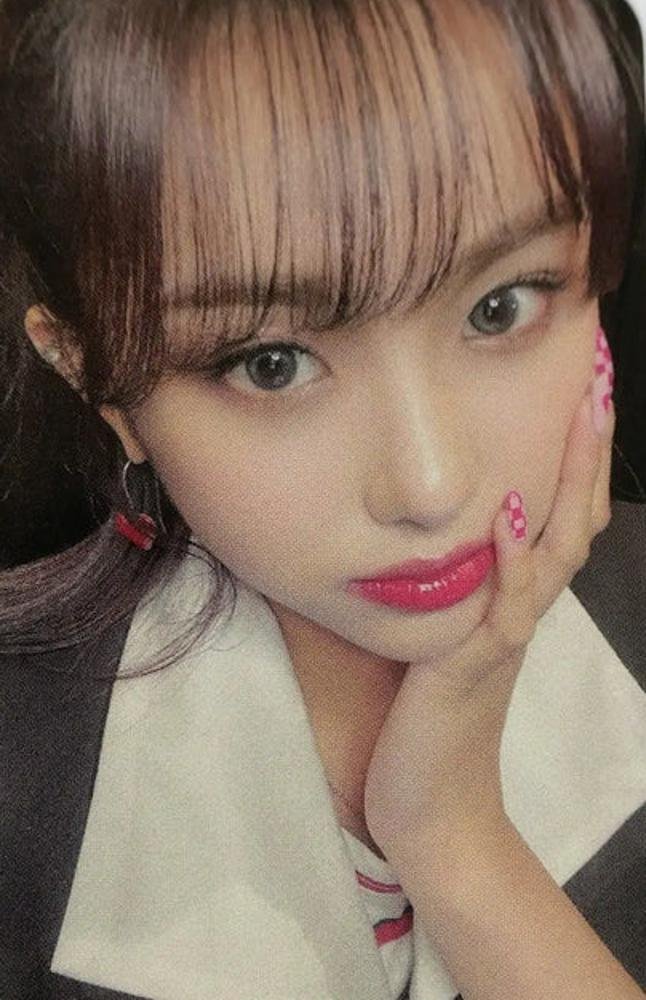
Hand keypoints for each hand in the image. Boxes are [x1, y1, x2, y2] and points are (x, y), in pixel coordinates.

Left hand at [363, 341, 615, 864]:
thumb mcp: (440, 637)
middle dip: (585, 451)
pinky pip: (505, 609)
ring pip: (554, 551)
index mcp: (512, 599)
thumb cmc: (426, 721)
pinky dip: (513, 561)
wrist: (432, 807)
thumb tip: (433, 530)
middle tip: (598, 380)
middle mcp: (520, 610)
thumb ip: (447, 588)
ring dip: (568, 483)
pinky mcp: (475, 668)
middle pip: (572, 519)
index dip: (574, 457)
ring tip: (579, 417)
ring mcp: (503, 637)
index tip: (579, 390)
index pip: (558, 515)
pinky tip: (514, 514)